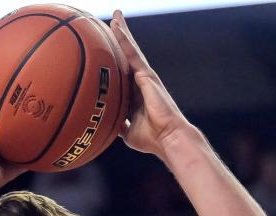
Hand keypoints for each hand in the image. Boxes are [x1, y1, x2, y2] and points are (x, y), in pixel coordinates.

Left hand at [109, 11, 194, 155]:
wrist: (168, 138)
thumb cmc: (152, 139)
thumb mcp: (128, 132)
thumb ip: (118, 125)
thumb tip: (107, 127)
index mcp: (136, 94)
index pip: (124, 73)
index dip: (117, 60)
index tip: (108, 50)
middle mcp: (141, 82)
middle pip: (128, 55)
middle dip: (121, 39)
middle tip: (113, 22)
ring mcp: (145, 76)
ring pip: (130, 49)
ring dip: (122, 32)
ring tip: (116, 15)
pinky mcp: (147, 75)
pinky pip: (132, 53)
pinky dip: (124, 39)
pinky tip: (116, 27)